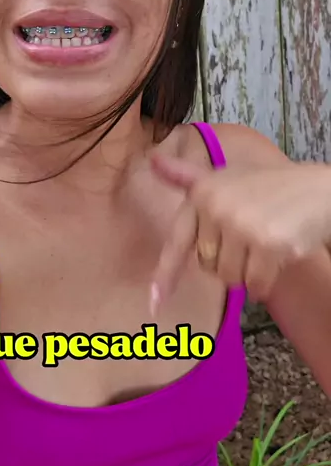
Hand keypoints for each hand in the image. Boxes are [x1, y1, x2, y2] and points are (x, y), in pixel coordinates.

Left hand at [150, 154, 330, 311]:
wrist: (316, 189)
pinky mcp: (268, 243)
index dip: (165, 274)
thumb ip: (186, 177)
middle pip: (208, 266)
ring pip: (230, 278)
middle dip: (228, 262)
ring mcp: (242, 225)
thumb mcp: (223, 177)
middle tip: (248, 239)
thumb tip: (151, 162)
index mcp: (202, 192)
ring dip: (247, 273)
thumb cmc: (265, 185)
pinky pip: (254, 284)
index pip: (178, 240)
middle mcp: (217, 206)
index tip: (154, 303)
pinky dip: (264, 283)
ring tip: (263, 246)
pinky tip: (277, 260)